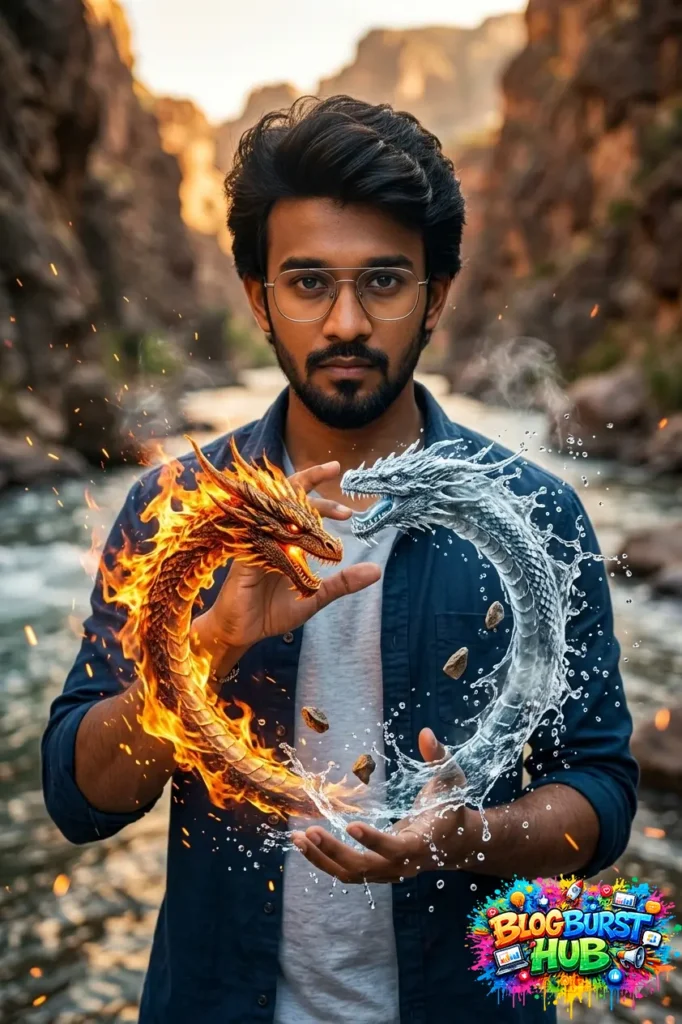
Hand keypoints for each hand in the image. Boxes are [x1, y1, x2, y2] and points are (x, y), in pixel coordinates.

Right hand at [196, 460, 380, 649]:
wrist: (242, 633)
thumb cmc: (273, 611)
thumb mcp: (316, 595)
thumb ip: (343, 581)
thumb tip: (376, 571)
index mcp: (285, 539)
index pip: (302, 507)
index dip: (324, 500)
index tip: (350, 507)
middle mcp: (270, 534)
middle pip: (287, 495)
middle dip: (311, 481)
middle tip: (337, 474)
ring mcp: (255, 542)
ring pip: (275, 509)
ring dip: (300, 504)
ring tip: (329, 508)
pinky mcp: (245, 557)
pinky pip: (261, 536)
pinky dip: (279, 531)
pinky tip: (297, 530)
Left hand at [292, 728, 470, 882]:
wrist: (455, 843)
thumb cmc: (451, 807)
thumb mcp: (451, 779)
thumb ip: (438, 757)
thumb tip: (426, 732)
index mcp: (423, 843)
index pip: (397, 848)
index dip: (375, 840)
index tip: (351, 826)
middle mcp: (404, 865)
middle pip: (366, 867)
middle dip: (336, 852)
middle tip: (310, 832)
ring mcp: (388, 872)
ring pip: (351, 874)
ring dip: (322, 859)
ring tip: (298, 838)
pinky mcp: (376, 871)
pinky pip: (347, 871)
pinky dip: (324, 860)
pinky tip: (305, 842)